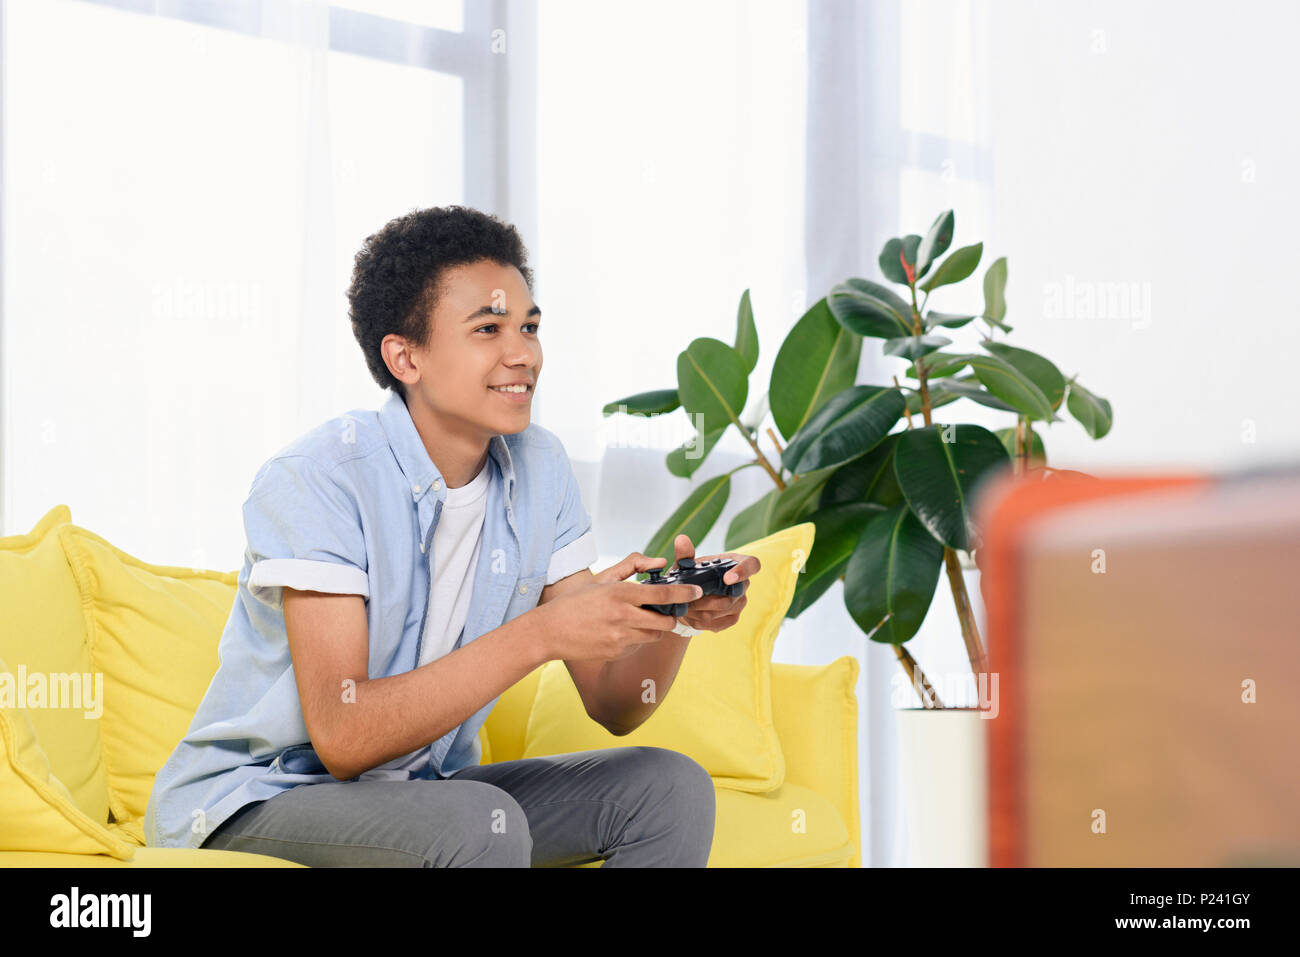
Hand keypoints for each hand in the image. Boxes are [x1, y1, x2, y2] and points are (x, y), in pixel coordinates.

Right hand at [537, 552, 702, 661]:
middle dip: (670, 617)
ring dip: (653, 628)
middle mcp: (623, 616)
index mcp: (621, 593)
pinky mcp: (617, 652)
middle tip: (665, 611)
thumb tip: (660, 562)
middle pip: (666, 621)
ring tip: (637, 620)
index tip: (697, 591)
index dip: (684, 593)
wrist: (550, 631)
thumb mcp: (603, 577)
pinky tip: (619, 632)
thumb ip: (633, 565)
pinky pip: (638, 646)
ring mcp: (620, 638)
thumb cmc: (577, 601)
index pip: (662, 595)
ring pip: (654, 635)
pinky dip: (636, 639)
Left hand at [669, 534, 760, 633]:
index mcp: (735, 563)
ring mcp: (740, 602)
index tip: (727, 579)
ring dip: (701, 611)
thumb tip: (681, 539)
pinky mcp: (733, 618)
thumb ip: (684, 554)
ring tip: (685, 608)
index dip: (743, 571)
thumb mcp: (684, 565)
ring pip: (724, 610)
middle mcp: (743, 583)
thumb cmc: (690, 577)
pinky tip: (691, 617)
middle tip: (687, 600)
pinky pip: (719, 623)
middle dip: (708, 599)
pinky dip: (702, 622)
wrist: (688, 600)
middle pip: (733, 594)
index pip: (752, 564)